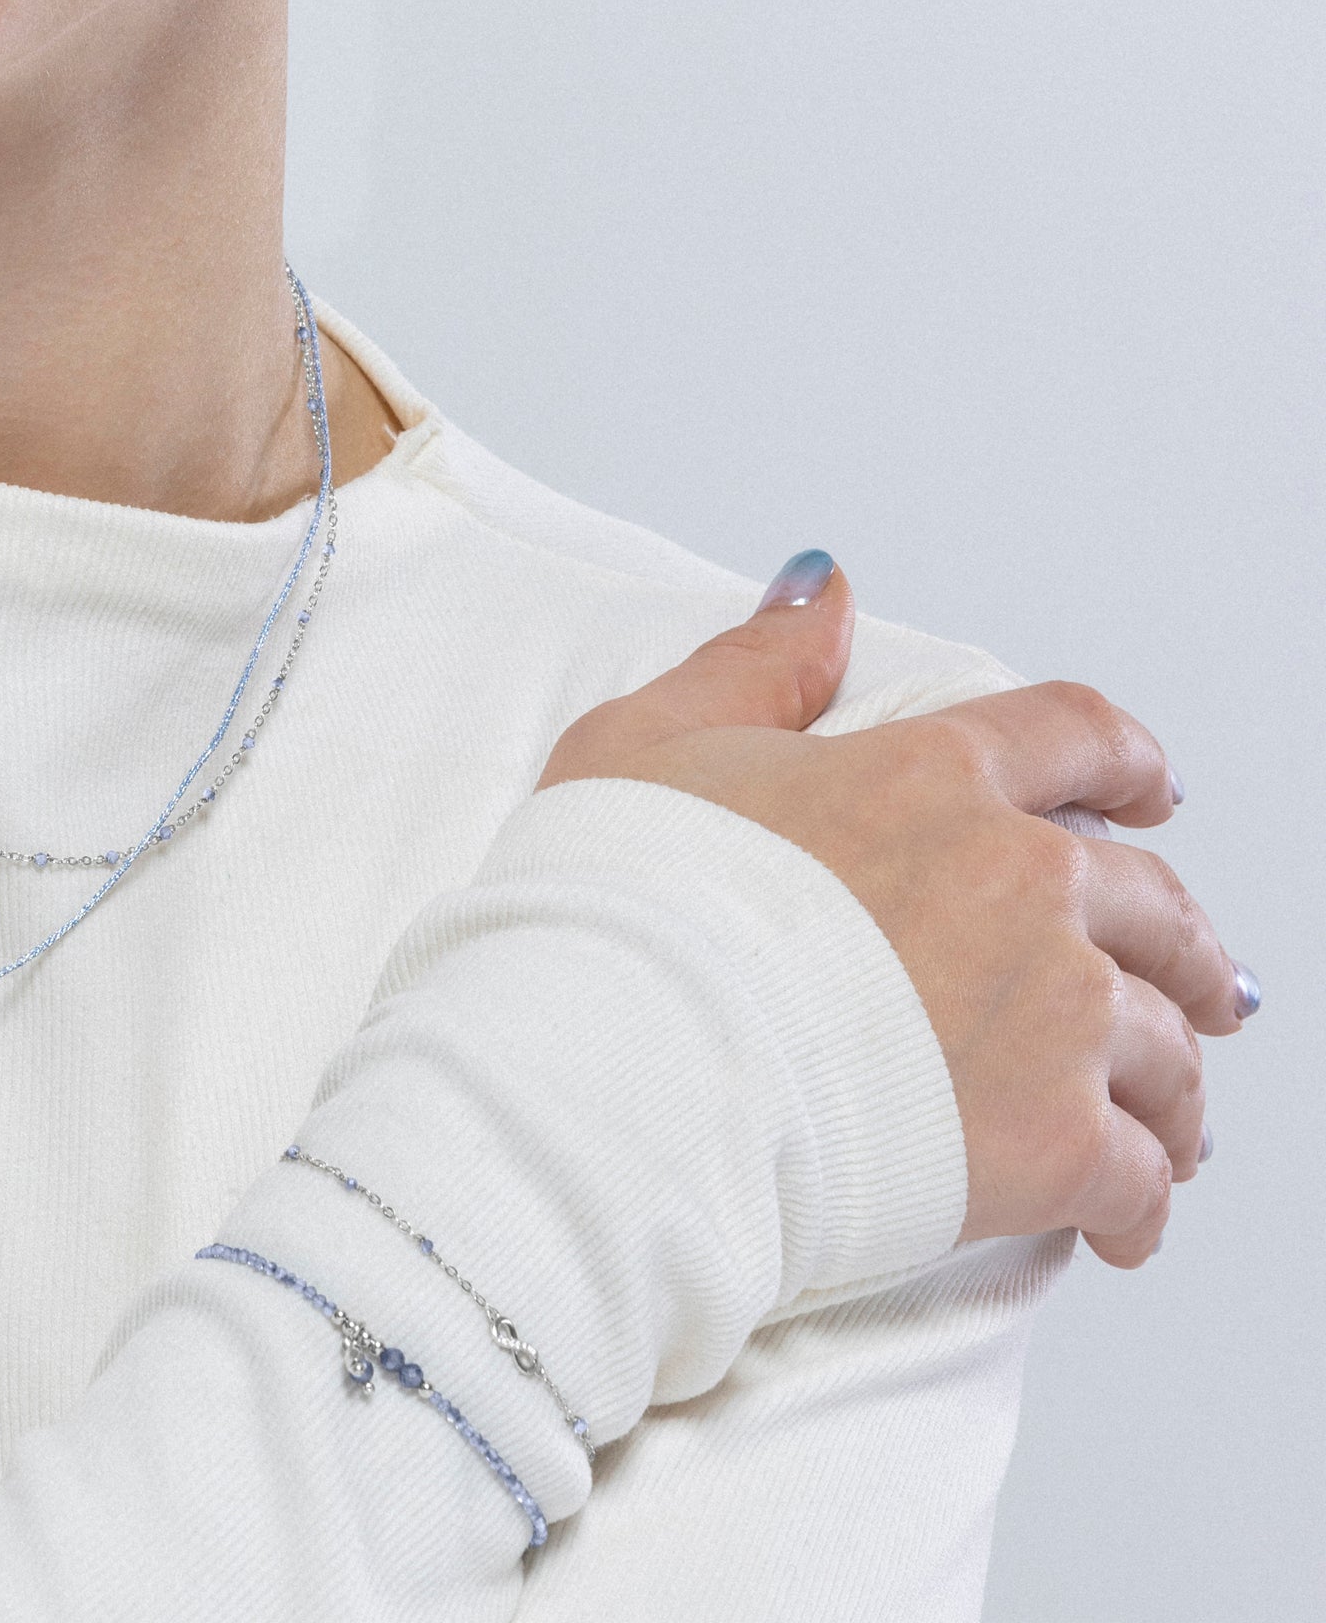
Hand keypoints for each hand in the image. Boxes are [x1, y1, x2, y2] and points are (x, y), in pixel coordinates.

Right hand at [538, 556, 1253, 1267]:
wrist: (630, 1060)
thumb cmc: (621, 907)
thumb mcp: (653, 741)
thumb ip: (756, 665)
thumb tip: (820, 588)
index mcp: (929, 778)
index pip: (1074, 738)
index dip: (1127, 760)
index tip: (1151, 788)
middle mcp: (1020, 884)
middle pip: (1153, 903)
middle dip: (1181, 947)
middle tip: (1190, 982)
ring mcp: (1052, 1017)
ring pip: (1167, 1049)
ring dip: (1172, 1087)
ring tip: (1163, 1123)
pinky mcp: (1055, 1146)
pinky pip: (1140, 1181)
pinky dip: (1138, 1203)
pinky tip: (1118, 1223)